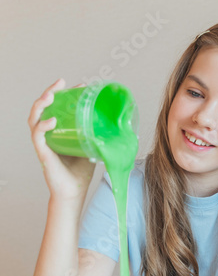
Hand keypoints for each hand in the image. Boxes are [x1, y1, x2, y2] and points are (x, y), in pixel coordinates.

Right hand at [28, 78, 95, 200]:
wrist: (75, 192)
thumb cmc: (82, 172)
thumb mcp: (94, 148)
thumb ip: (103, 137)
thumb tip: (125, 127)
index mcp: (59, 131)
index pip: (58, 107)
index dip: (65, 94)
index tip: (79, 85)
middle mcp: (49, 135)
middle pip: (43, 108)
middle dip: (49, 92)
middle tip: (60, 83)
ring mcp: (44, 144)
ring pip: (34, 119)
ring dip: (40, 105)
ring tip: (50, 96)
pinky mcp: (43, 154)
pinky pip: (38, 137)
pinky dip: (43, 127)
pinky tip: (52, 121)